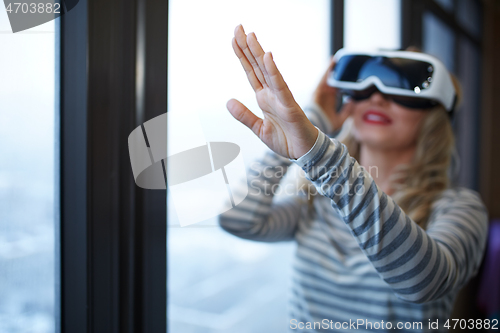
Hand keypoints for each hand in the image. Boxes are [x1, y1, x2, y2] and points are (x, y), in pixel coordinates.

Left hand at [227, 25, 317, 159]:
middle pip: (257, 66)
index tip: (234, 40)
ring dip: (259, 53)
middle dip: (247, 47)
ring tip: (250, 35)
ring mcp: (281, 97)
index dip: (242, 56)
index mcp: (264, 98)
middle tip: (238, 27)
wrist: (303, 152)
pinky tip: (267, 57)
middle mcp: (272, 93)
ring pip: (268, 71)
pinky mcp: (290, 105)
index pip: (251, 73)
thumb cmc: (285, 139)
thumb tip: (228, 101)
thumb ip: (244, 115)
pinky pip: (280, 86)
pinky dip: (274, 71)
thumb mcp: (258, 128)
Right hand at [313, 57, 352, 130]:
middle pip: (330, 79)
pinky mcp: (318, 91)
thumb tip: (351, 101)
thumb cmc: (327, 125)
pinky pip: (323, 79)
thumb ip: (347, 111)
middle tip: (340, 59)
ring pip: (326, 77)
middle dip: (334, 70)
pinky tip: (331, 64)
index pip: (336, 86)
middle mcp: (325, 94)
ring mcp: (321, 92)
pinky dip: (327, 72)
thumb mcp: (341, 119)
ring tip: (335, 58)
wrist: (317, 129)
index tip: (346, 71)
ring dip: (330, 68)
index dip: (340, 78)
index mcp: (330, 99)